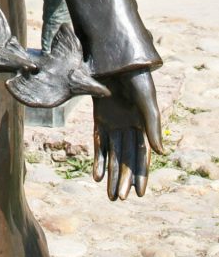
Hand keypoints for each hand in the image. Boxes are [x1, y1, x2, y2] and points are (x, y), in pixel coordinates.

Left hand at [93, 69, 162, 199]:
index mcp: (144, 124)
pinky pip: (99, 141)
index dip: (140, 174)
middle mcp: (129, 125)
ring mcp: (113, 121)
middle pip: (125, 158)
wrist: (114, 58)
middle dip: (122, 178)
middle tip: (118, 198)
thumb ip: (152, 126)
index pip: (142, 155)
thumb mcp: (146, 101)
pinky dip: (98, 158)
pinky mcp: (99, 116)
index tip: (139, 194)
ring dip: (110, 173)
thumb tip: (160, 153)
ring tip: (108, 193)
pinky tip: (96, 175)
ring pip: (112, 154)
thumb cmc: (135, 78)